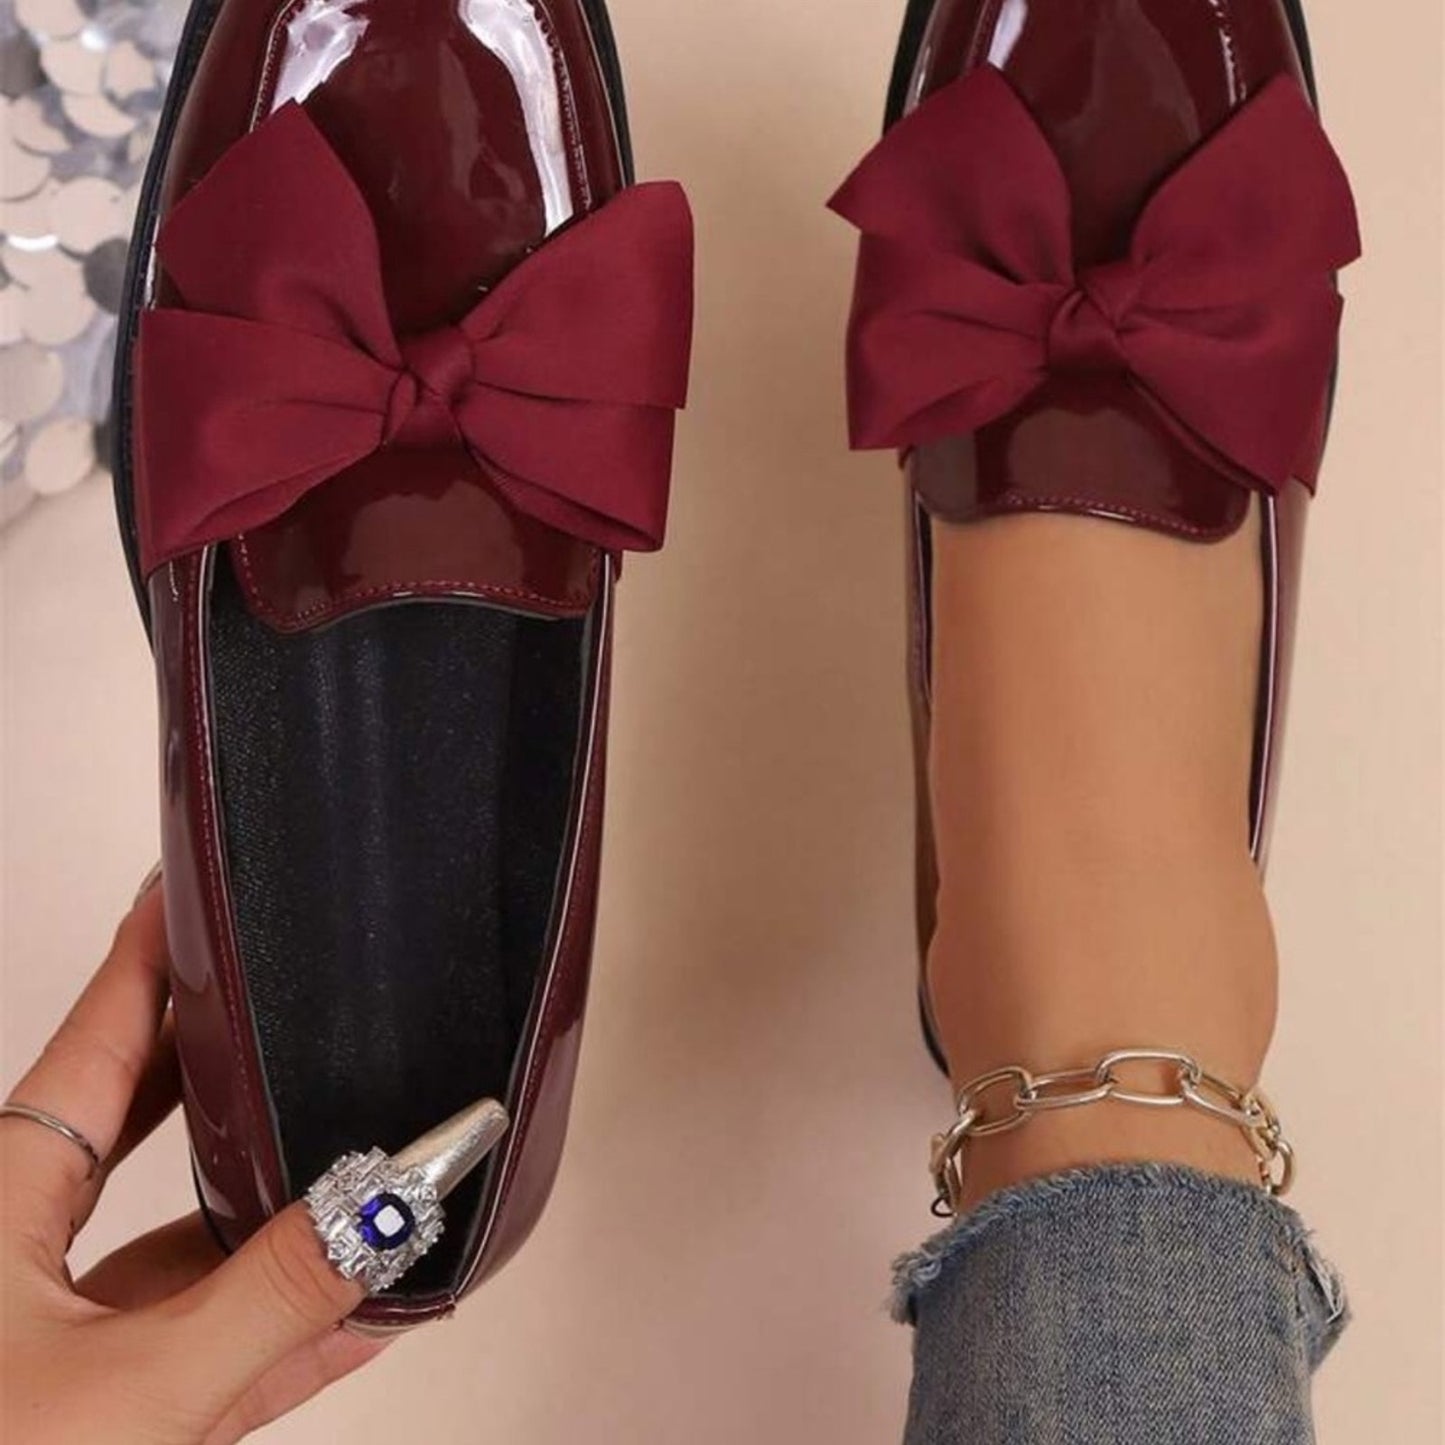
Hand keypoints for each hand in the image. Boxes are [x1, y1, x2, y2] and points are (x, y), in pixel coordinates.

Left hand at [1, 884, 380, 1443]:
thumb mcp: (128, 1399)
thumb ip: (274, 1299)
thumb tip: (396, 1210)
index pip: (96, 1041)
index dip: (156, 954)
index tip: (200, 878)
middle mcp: (21, 1257)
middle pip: (143, 1124)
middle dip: (227, 1063)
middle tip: (298, 997)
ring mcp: (59, 1342)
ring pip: (187, 1245)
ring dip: (280, 1211)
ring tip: (371, 1161)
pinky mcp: (99, 1416)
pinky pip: (207, 1346)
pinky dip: (284, 1325)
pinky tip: (364, 1312)